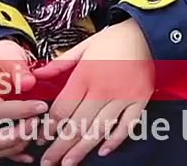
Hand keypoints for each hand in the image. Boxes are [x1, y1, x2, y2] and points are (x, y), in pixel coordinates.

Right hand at [0, 38, 47, 162]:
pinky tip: (32, 148)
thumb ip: (17, 71)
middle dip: (17, 136)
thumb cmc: (1, 60)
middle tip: (36, 123)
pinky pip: (2, 153)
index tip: (40, 106)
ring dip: (19, 144)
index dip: (21, 111)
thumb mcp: (9, 58)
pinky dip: (18, 153)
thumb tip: (28, 82)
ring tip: (36, 129)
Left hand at [31, 19, 155, 165]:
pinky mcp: (140, 100)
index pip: (62, 109)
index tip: (41, 138)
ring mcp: (123, 97)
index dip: (49, 127)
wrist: (147, 32)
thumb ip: (61, 62)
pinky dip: (115, 140)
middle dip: (60, 147)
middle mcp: (103, 89)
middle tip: (48, 162)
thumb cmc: (114, 39)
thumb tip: (39, 74)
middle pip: (77, 125)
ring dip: (82, 150)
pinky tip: (103, 151)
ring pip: (99, 130)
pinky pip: (127, 125)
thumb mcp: (84, 45)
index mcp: (85, 75)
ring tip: (69, 163)